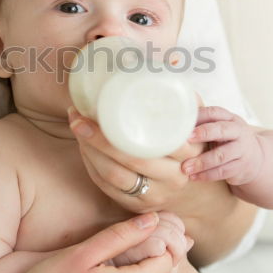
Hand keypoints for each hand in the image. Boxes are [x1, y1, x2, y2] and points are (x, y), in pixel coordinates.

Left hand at [67, 106, 203, 211]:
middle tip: (78, 116)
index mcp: (189, 154)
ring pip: (114, 175)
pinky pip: (106, 186)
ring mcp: (153, 195)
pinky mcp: (134, 206)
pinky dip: (91, 164)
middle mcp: (173, 177)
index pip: (158, 141)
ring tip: (76, 126)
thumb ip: (188, 103)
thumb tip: (171, 66)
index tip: (102, 106)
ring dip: (89, 150)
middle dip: (99, 138)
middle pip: (131, 159)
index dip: (126, 126)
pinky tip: (82, 146)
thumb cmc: (189, 151)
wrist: (193, 197)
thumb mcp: (196, 129)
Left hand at [182, 106, 264, 185]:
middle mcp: (239, 132)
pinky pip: (223, 171)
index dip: (199, 117)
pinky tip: (193, 177)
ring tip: (185, 168)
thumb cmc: (227, 140)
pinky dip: (207, 175)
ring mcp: (242, 150)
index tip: (183, 123)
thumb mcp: (220, 129)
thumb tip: (172, 123)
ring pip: (221, 155)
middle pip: (221, 131)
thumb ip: (203, 125)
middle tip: (186, 140)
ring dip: (201, 162)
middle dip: (203, 134)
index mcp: (230, 118)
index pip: (214, 113)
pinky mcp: (241, 167)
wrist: (255, 158)